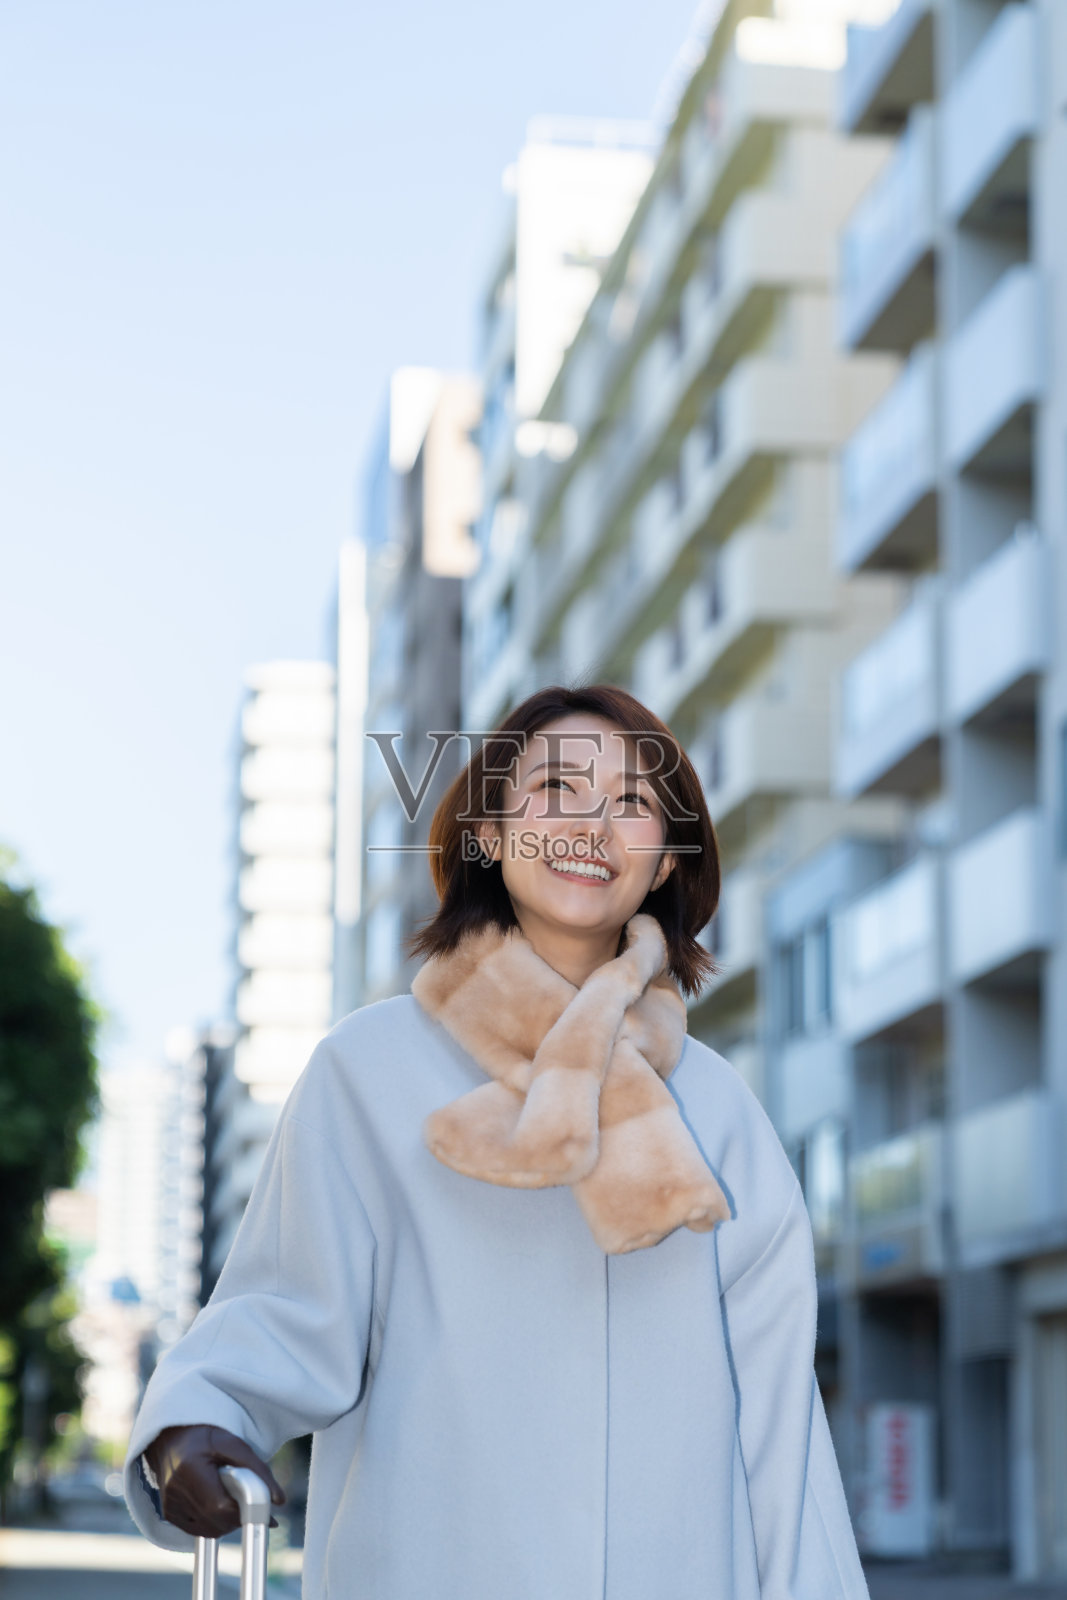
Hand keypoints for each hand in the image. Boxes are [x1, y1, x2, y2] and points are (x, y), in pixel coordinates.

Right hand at [143, 1423, 285, 1538]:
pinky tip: (220, 1506)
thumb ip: (258, 1470)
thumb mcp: (234, 1444)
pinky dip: (214, 1524)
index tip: (260, 1510)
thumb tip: (279, 1500)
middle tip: (250, 1505)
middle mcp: (175, 1490)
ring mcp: (170, 1504)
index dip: (243, 1511)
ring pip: (208, 1530)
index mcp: (190, 1468)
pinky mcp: (169, 1513)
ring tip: (234, 1501)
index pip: (220, 1505)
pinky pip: (197, 1530)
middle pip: (215, 1521)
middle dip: (239, 1518)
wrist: (171, 1435)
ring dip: (227, 1523)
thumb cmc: (205, 1436)